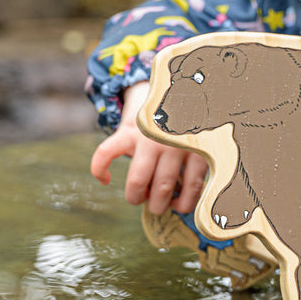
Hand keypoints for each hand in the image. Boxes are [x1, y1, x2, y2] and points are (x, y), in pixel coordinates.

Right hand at [90, 82, 207, 214]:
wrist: (167, 92)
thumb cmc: (184, 131)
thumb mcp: (201, 143)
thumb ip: (199, 167)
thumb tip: (193, 206)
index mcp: (195, 146)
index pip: (193, 185)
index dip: (185, 203)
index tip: (180, 206)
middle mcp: (172, 141)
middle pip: (163, 186)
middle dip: (159, 205)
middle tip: (159, 206)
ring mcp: (148, 136)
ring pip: (138, 179)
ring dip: (138, 197)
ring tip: (141, 198)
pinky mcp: (127, 131)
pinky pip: (106, 154)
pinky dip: (100, 170)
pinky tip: (105, 180)